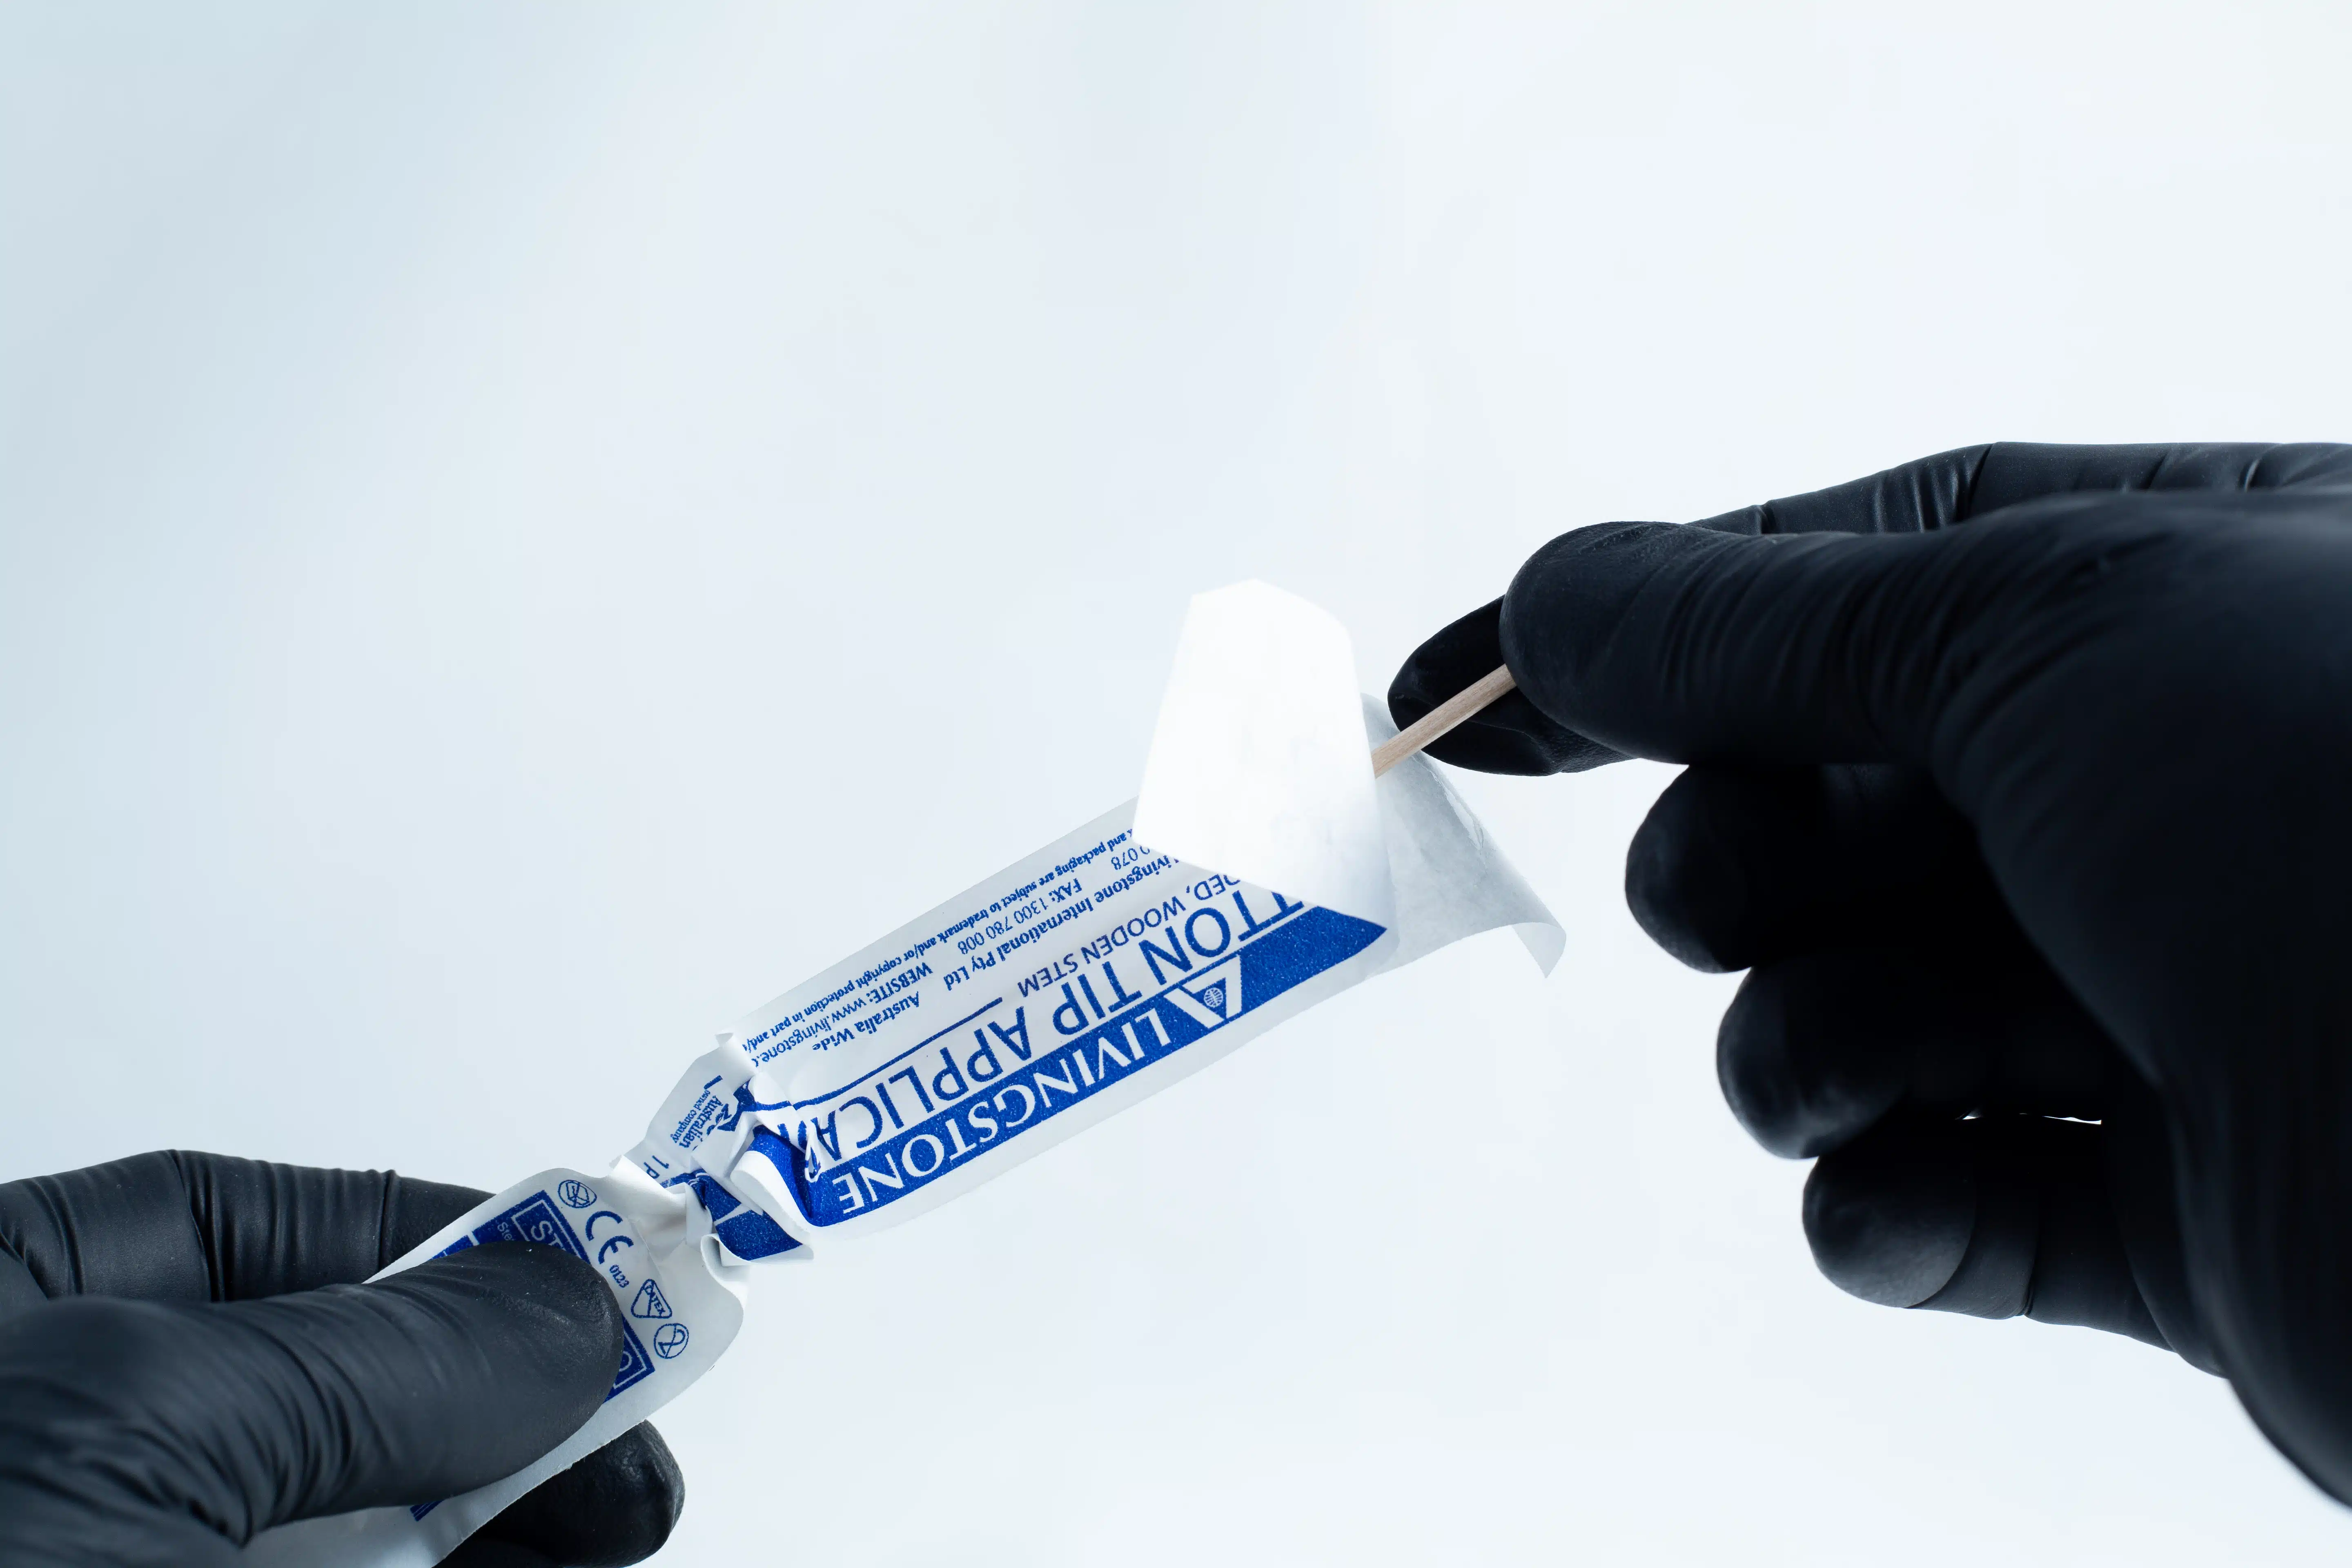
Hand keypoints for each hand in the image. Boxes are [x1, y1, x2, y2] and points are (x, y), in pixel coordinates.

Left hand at [0, 1151, 683, 1565]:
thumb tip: (563, 1297)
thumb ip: (369, 1356)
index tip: (595, 1276)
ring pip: (350, 1537)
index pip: (244, 1230)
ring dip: (498, 1536)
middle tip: (629, 1460)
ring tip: (612, 1538)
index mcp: (3, 1324)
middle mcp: (53, 1453)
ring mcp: (112, 1557)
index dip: (438, 1242)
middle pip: (326, 1396)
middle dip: (497, 1417)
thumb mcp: (135, 1435)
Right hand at [1389, 442, 2351, 1496]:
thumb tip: (1544, 598)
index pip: (1851, 579)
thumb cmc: (2351, 816)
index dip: (1633, 632)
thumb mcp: (2031, 624)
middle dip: (1740, 861)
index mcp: (2190, 603)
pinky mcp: (2184, 1219)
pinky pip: (1953, 1206)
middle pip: (1840, 815)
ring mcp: (2185, 1012)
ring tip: (1840, 1074)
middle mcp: (2190, 796)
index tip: (1447, 703)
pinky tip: (1901, 1210)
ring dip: (1808, 1048)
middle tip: (1728, 894)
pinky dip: (1893, 1210)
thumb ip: (1755, 619)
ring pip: (1875, 1017)